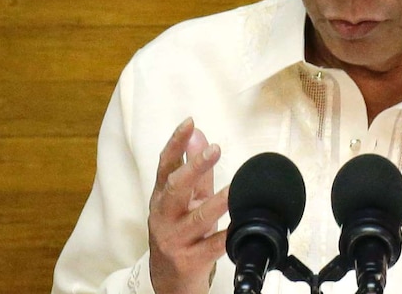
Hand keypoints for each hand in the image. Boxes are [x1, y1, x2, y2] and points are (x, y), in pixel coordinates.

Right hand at [148, 118, 228, 293]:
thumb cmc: (179, 232)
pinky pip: (211, 247)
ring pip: (196, 218)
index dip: (176, 143)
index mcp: (162, 198)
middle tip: (214, 150)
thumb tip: (198, 135)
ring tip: (233, 190)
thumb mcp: (185, 200)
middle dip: (194, 168)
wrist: (169, 281)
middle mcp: (164, 217)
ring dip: (216, 203)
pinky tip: (239, 227)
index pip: (165, 166)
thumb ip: (194, 170)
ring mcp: (175, 240)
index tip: (189, 123)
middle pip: (175, 189)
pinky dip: (226, 236)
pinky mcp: (189, 261)